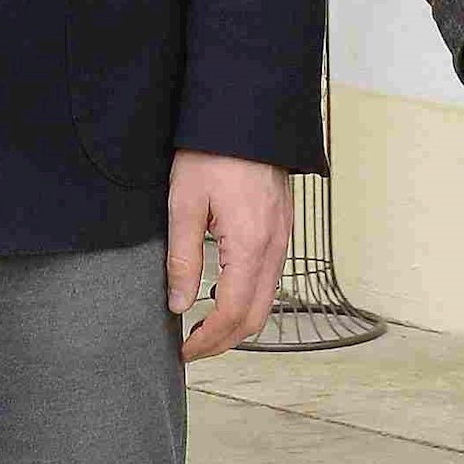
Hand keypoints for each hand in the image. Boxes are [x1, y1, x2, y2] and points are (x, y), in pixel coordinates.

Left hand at [169, 152, 290, 359]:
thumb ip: (182, 260)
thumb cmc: (213, 151)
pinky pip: (272, 276)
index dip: (208, 341)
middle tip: (193, 346)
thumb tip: (179, 303)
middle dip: (225, 340)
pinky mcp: (282, 226)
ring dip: (239, 320)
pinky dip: (250, 296)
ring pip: (268, 299)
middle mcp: (275, 246)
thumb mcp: (183, 204)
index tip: (184, 350)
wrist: (245, 113)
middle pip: (257, 317)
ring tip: (204, 322)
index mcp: (250, 245)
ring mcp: (284, 237)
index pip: (234, 314)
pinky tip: (223, 288)